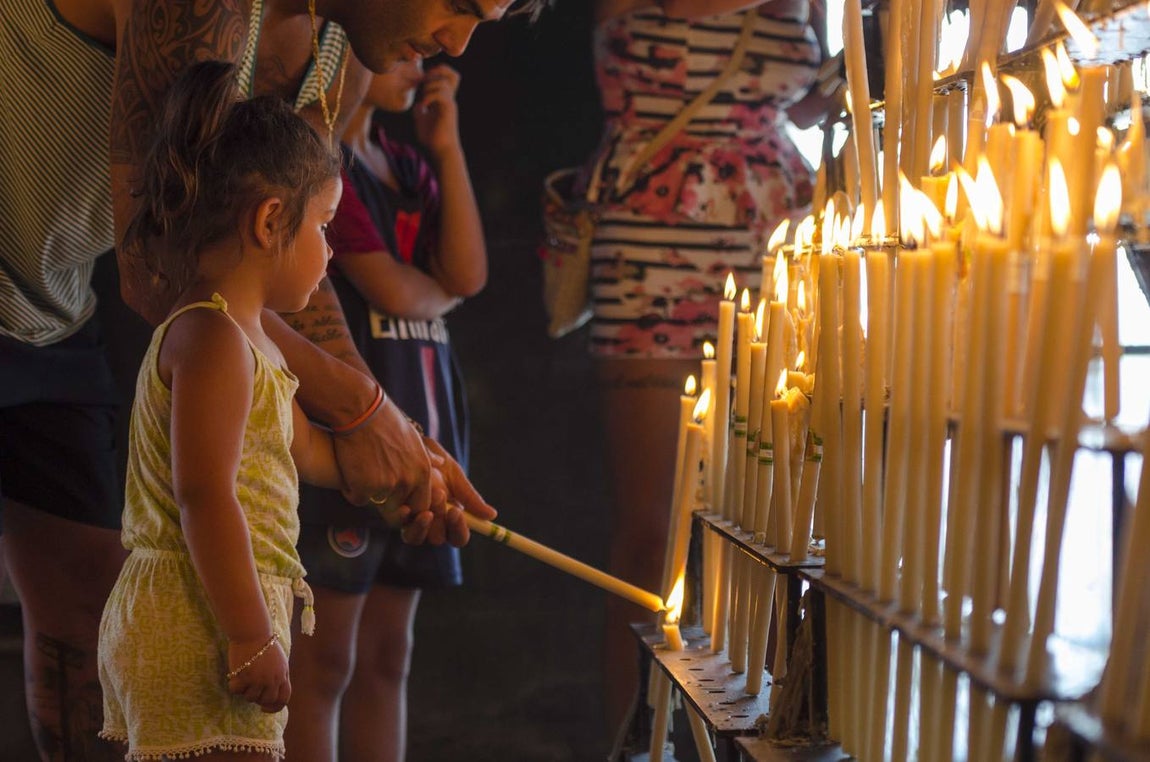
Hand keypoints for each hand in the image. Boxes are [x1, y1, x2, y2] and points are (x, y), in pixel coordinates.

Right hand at [226, 635, 289, 712]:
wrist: (252, 633)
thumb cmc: (264, 645)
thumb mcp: (279, 661)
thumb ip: (278, 677)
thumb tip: (271, 696)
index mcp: (283, 675)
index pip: (284, 699)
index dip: (275, 707)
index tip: (264, 708)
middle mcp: (273, 679)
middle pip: (266, 700)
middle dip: (257, 698)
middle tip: (251, 688)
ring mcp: (258, 679)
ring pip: (250, 698)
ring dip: (245, 691)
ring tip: (244, 677)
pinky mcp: (244, 676)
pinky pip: (236, 691)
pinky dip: (234, 685)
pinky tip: (235, 675)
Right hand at [333, 397, 434, 517]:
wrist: (361, 410)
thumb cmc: (386, 420)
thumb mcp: (413, 438)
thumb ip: (427, 456)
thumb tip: (442, 463)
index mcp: (423, 472)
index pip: (423, 506)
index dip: (410, 507)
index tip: (399, 501)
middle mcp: (409, 481)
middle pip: (400, 510)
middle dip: (388, 504)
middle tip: (376, 484)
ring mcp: (387, 486)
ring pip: (376, 503)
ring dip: (368, 492)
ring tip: (362, 467)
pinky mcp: (365, 487)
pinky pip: (358, 499)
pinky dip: (351, 489)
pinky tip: (350, 469)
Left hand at [400, 437, 495, 547]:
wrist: (410, 443)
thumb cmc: (436, 460)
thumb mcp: (455, 475)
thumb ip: (469, 496)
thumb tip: (492, 515)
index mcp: (451, 516)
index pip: (458, 537)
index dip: (459, 530)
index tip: (456, 512)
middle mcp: (432, 523)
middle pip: (438, 538)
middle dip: (439, 519)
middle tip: (439, 494)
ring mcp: (411, 520)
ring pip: (416, 538)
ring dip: (422, 523)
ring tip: (424, 500)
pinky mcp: (394, 514)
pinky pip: (398, 525)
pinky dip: (403, 517)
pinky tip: (405, 506)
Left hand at [413, 64, 461, 156]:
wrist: (441, 150)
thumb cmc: (433, 138)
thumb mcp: (422, 120)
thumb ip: (420, 110)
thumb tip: (417, 104)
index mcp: (443, 99)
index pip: (448, 76)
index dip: (436, 73)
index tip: (423, 82)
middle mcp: (449, 99)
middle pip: (453, 74)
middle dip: (436, 74)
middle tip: (423, 85)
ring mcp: (450, 104)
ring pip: (443, 82)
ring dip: (429, 86)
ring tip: (423, 98)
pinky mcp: (448, 110)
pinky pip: (441, 94)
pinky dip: (429, 96)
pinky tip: (423, 106)